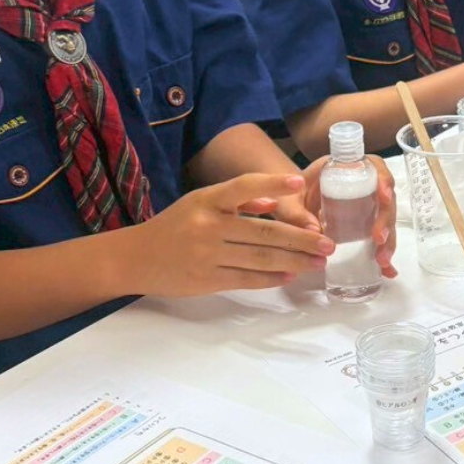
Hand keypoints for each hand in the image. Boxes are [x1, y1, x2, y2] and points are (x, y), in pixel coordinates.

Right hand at [120, 174, 335, 295]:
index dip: (272, 183)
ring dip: (294, 261)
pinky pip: (246, 279)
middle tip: (329, 244)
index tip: (299, 183)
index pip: (243, 186)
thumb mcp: (199, 203)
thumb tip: (272, 202)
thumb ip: (237, 201)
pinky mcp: (206, 280)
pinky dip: (271, 278)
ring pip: (260, 258)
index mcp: (207, 200)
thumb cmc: (174, 226)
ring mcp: (207, 255)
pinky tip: (291, 275)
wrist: (134, 258)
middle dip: (301, 239)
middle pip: (263, 232)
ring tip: (318, 261)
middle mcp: (208, 225)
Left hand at [300, 156, 399, 277]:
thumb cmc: (289, 195)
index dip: (384, 181)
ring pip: (386, 218)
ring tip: (382, 261)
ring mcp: (368, 204)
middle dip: (386, 220)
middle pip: (385, 198)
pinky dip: (385, 251)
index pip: (374, 167)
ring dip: (388, 239)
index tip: (385, 197)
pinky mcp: (366, 221)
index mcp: (346, 168)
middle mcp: (363, 183)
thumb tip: (315, 230)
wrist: (290, 202)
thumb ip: (296, 213)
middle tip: (379, 240)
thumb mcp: (288, 201)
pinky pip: (381, 234)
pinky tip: (387, 270)